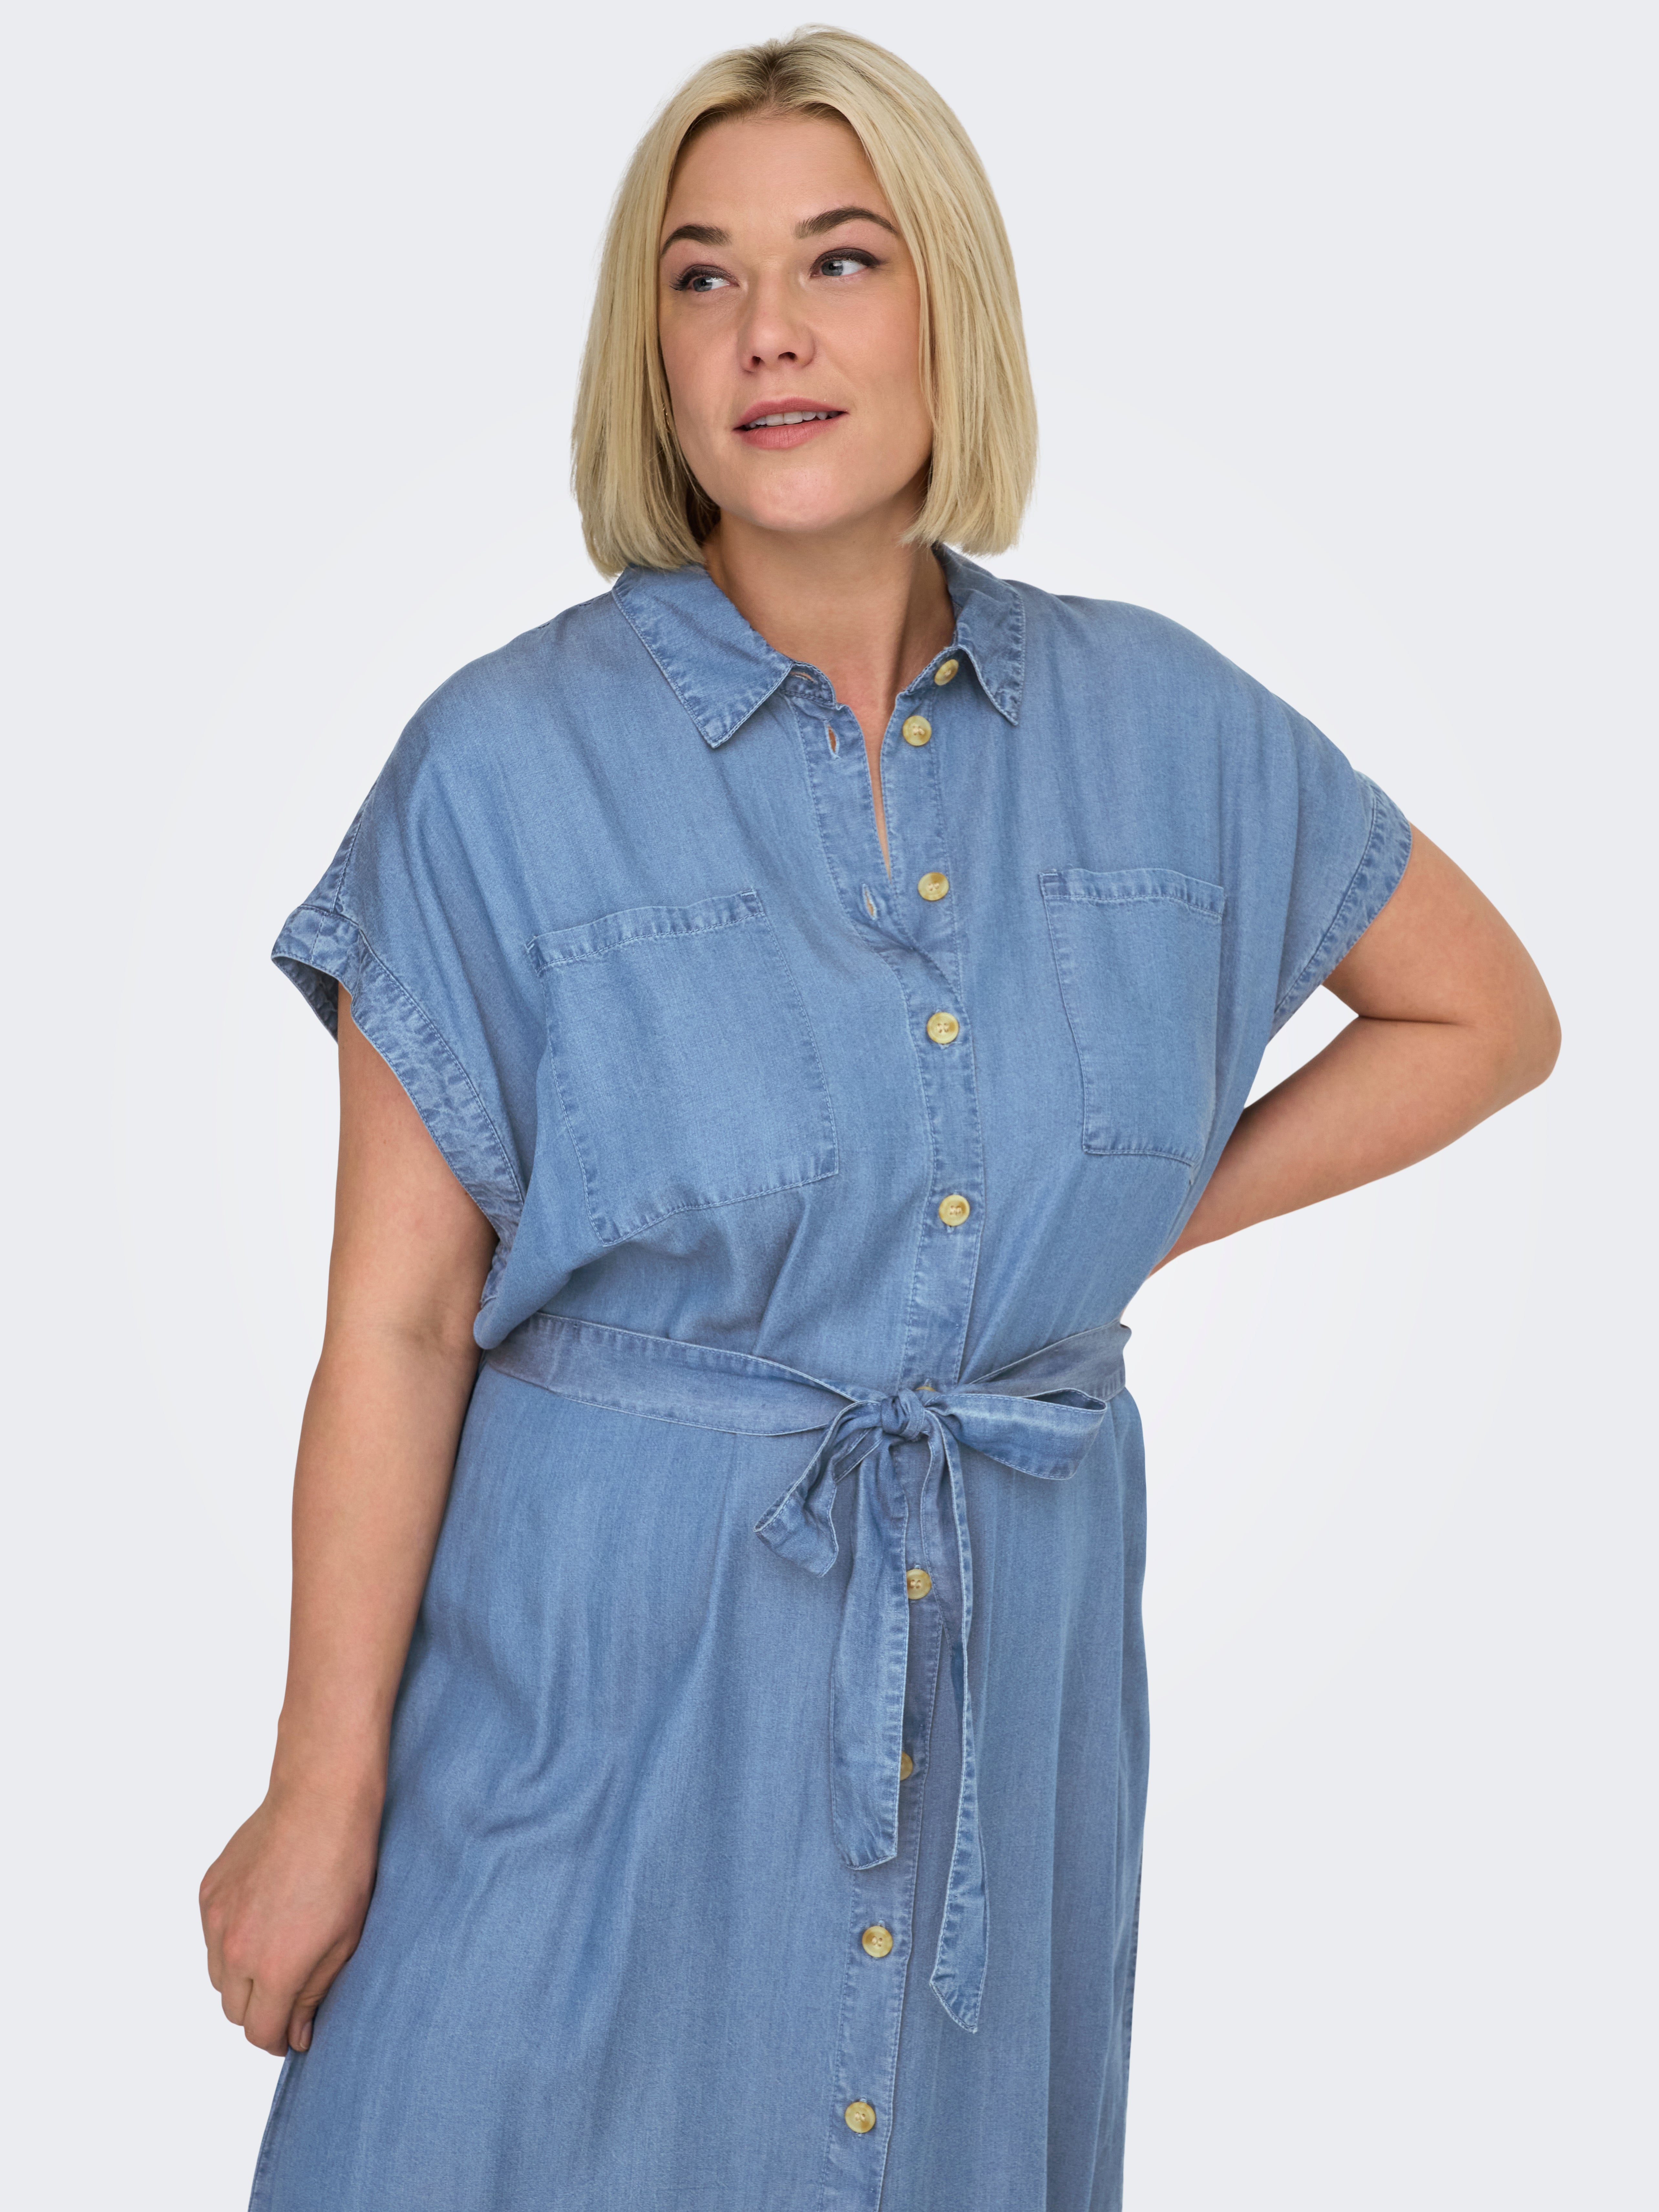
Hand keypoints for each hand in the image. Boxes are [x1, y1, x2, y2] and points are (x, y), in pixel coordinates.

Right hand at [200, 1775, 381, 2055]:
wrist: (320, 1802)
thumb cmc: (344, 1867)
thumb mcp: (345, 1940)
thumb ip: (315, 1994)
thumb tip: (297, 2035)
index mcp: (273, 1968)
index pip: (259, 2033)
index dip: (278, 2039)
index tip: (294, 2032)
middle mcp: (235, 1950)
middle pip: (235, 2011)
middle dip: (260, 2012)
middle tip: (288, 1994)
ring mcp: (216, 1919)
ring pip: (218, 1977)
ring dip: (242, 1979)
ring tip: (276, 1952)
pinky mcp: (208, 1892)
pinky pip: (211, 1937)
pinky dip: (230, 1941)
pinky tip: (261, 1919)